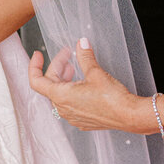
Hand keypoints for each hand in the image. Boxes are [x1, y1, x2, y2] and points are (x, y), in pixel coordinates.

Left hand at [28, 38, 154, 133]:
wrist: (129, 116)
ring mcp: (72, 117)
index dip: (35, 66)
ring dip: (64, 79)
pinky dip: (71, 91)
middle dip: (58, 67)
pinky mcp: (82, 121)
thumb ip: (84, 56)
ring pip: (60, 95)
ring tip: (74, 67)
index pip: (36, 81)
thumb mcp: (95, 72)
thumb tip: (81, 43)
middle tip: (68, 54)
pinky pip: (69, 104)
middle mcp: (63, 109)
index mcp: (61, 96)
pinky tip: (83, 84)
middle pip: (50, 85)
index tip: (38, 55)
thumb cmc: (112, 98)